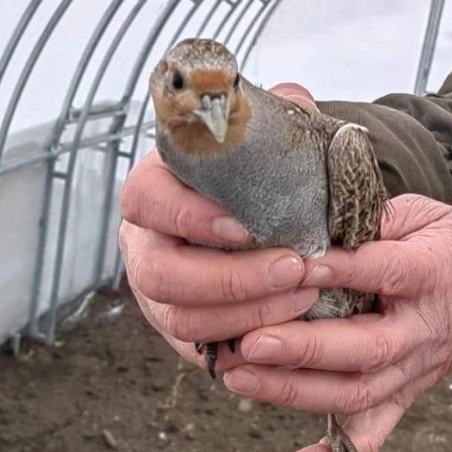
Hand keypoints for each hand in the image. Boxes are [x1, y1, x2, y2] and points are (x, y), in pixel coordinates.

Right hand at [119, 84, 321, 366]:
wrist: (250, 220)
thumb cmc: (253, 179)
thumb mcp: (261, 143)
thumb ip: (274, 119)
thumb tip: (295, 100)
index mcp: (153, 192)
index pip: (145, 199)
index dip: (187, 216)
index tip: (245, 225)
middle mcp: (145, 244)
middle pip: (160, 274)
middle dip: (230, 279)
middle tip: (296, 269)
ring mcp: (156, 292)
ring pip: (180, 319)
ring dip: (247, 314)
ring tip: (306, 297)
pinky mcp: (180, 328)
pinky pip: (201, 351)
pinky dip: (245, 345)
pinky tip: (289, 331)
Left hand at [222, 194, 451, 451]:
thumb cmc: (450, 249)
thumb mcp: (424, 216)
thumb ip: (374, 218)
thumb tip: (311, 221)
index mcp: (430, 274)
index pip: (382, 273)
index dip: (337, 272)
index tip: (288, 268)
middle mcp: (419, 330)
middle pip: (364, 348)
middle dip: (305, 348)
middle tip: (250, 342)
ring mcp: (410, 371)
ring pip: (356, 394)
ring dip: (296, 393)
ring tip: (240, 379)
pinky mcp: (401, 396)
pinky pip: (369, 433)